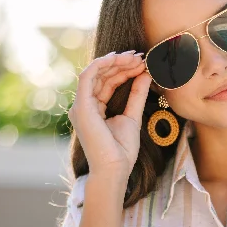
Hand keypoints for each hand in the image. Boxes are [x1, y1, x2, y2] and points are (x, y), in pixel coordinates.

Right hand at [67, 50, 152, 178]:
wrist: (114, 169)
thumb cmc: (121, 151)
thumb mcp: (133, 117)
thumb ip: (137, 96)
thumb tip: (145, 74)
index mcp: (94, 110)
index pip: (107, 83)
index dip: (124, 70)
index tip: (142, 64)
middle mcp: (84, 106)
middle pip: (102, 76)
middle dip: (121, 63)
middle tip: (140, 56)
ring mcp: (80, 106)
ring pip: (95, 72)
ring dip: (115, 62)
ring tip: (135, 58)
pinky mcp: (81, 106)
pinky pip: (88, 75)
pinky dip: (103, 64)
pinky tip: (119, 59)